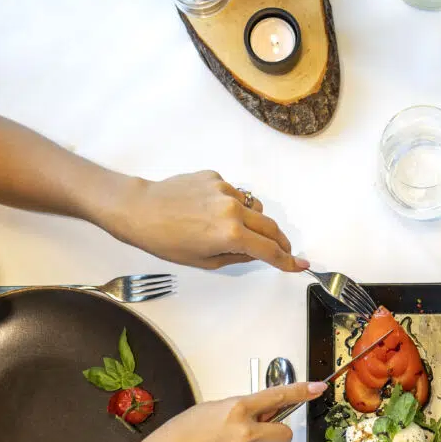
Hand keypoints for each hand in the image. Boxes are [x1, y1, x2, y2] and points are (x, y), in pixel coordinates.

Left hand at [103, 171, 307, 272]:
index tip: (299, 264)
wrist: (140, 210)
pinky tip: (210, 211)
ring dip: (254, 220)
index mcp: (231, 234)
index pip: (268, 249)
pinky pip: (233, 193)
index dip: (286, 260)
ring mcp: (224, 189)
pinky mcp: (214, 177)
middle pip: (270, 225)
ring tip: (237, 230)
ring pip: (253, 206)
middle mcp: (233, 208)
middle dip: (279, 240)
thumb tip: (257, 253)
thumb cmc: (166, 241)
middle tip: (283, 250)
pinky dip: (231, 204)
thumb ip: (238, 256)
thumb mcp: (204, 260)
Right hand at [113, 381, 325, 441]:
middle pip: (284, 434)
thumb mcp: (208, 410)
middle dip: (277, 434)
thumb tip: (259, 413)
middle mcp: (245, 432)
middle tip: (262, 435)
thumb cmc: (178, 434)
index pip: (278, 397)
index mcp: (237, 409)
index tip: (319, 388)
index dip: (302, 392)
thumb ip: (237, 411)